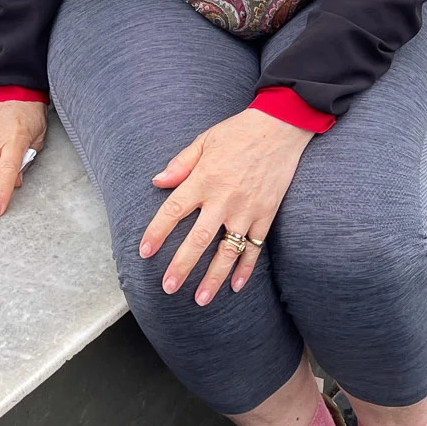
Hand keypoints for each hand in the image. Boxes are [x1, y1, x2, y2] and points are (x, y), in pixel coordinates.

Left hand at [140, 109, 311, 305]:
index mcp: (204, 178)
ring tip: (200, 298)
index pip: (173, 210)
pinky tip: (236, 285)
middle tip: (168, 287)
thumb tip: (157, 182)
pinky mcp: (265, 214)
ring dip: (213, 277)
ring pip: (227, 251)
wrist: (281, 127)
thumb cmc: (239, 131)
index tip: (145, 252)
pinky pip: (254, 246)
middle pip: (198, 239)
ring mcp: (247, 209)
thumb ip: (181, 164)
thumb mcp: (204, 140)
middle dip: (181, 266)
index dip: (157, 232)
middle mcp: (224, 198)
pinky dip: (246, 268)